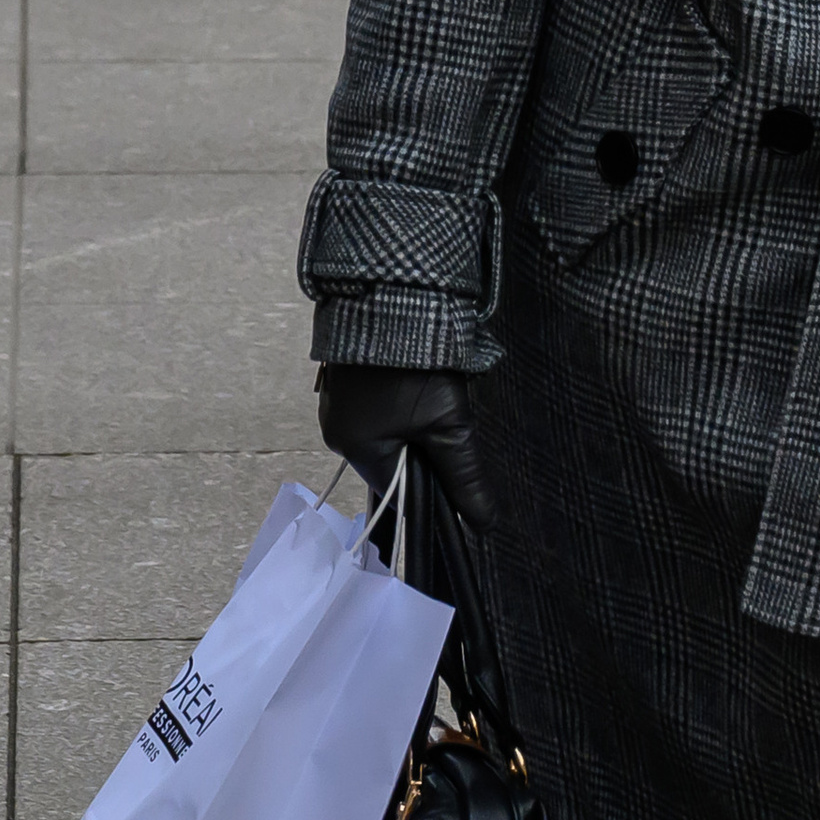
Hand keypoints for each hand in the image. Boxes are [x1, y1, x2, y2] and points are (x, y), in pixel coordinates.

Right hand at [315, 363, 503, 537]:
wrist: (393, 295)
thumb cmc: (417, 363)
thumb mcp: (449, 424)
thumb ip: (464, 476)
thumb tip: (484, 523)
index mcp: (354, 449)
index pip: (397, 491)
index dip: (430, 484)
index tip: (452, 463)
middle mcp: (336, 429)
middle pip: (390, 460)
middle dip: (421, 447)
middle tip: (445, 416)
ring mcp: (335, 401)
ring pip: (385, 431)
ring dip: (411, 422)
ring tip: (430, 390)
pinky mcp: (343, 377)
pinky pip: (374, 406)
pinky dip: (397, 400)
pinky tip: (413, 379)